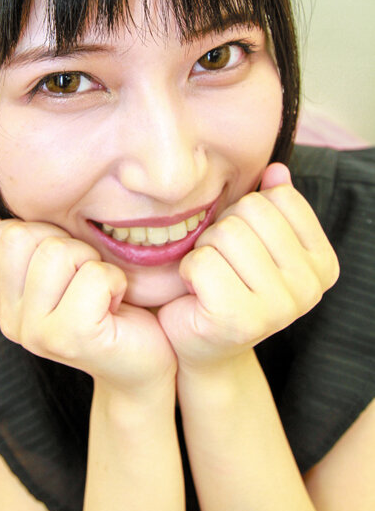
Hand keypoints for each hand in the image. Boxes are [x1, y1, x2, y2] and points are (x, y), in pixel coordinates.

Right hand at [0, 220, 175, 394]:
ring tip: (102, 292)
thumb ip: (33, 240)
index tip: (65, 265)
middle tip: (88, 279)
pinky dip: (114, 281)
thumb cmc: (106, 302)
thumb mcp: (63, 265)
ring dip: (93, 263)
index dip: (40, 234)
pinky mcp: (69, 339)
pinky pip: (93, 277)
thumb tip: (22, 195)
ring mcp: (34, 333)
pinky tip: (116, 305)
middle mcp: (7, 319)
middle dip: (69, 245)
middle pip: (22, 236)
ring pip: (57, 252)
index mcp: (0, 298)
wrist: (144, 359)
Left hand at [157, 164, 339, 371]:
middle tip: (221, 261)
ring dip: (205, 249)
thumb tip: (277, 169)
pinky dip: (189, 270)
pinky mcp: (239, 320)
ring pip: (226, 234)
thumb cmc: (227, 281)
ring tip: (209, 276)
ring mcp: (280, 308)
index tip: (243, 245)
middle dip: (223, 229)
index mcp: (322, 263)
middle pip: (251, 212)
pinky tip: (197, 292)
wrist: (202, 341)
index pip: (281, 198)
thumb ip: (272, 204)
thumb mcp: (254, 239)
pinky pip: (202, 262)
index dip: (248, 213)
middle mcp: (310, 289)